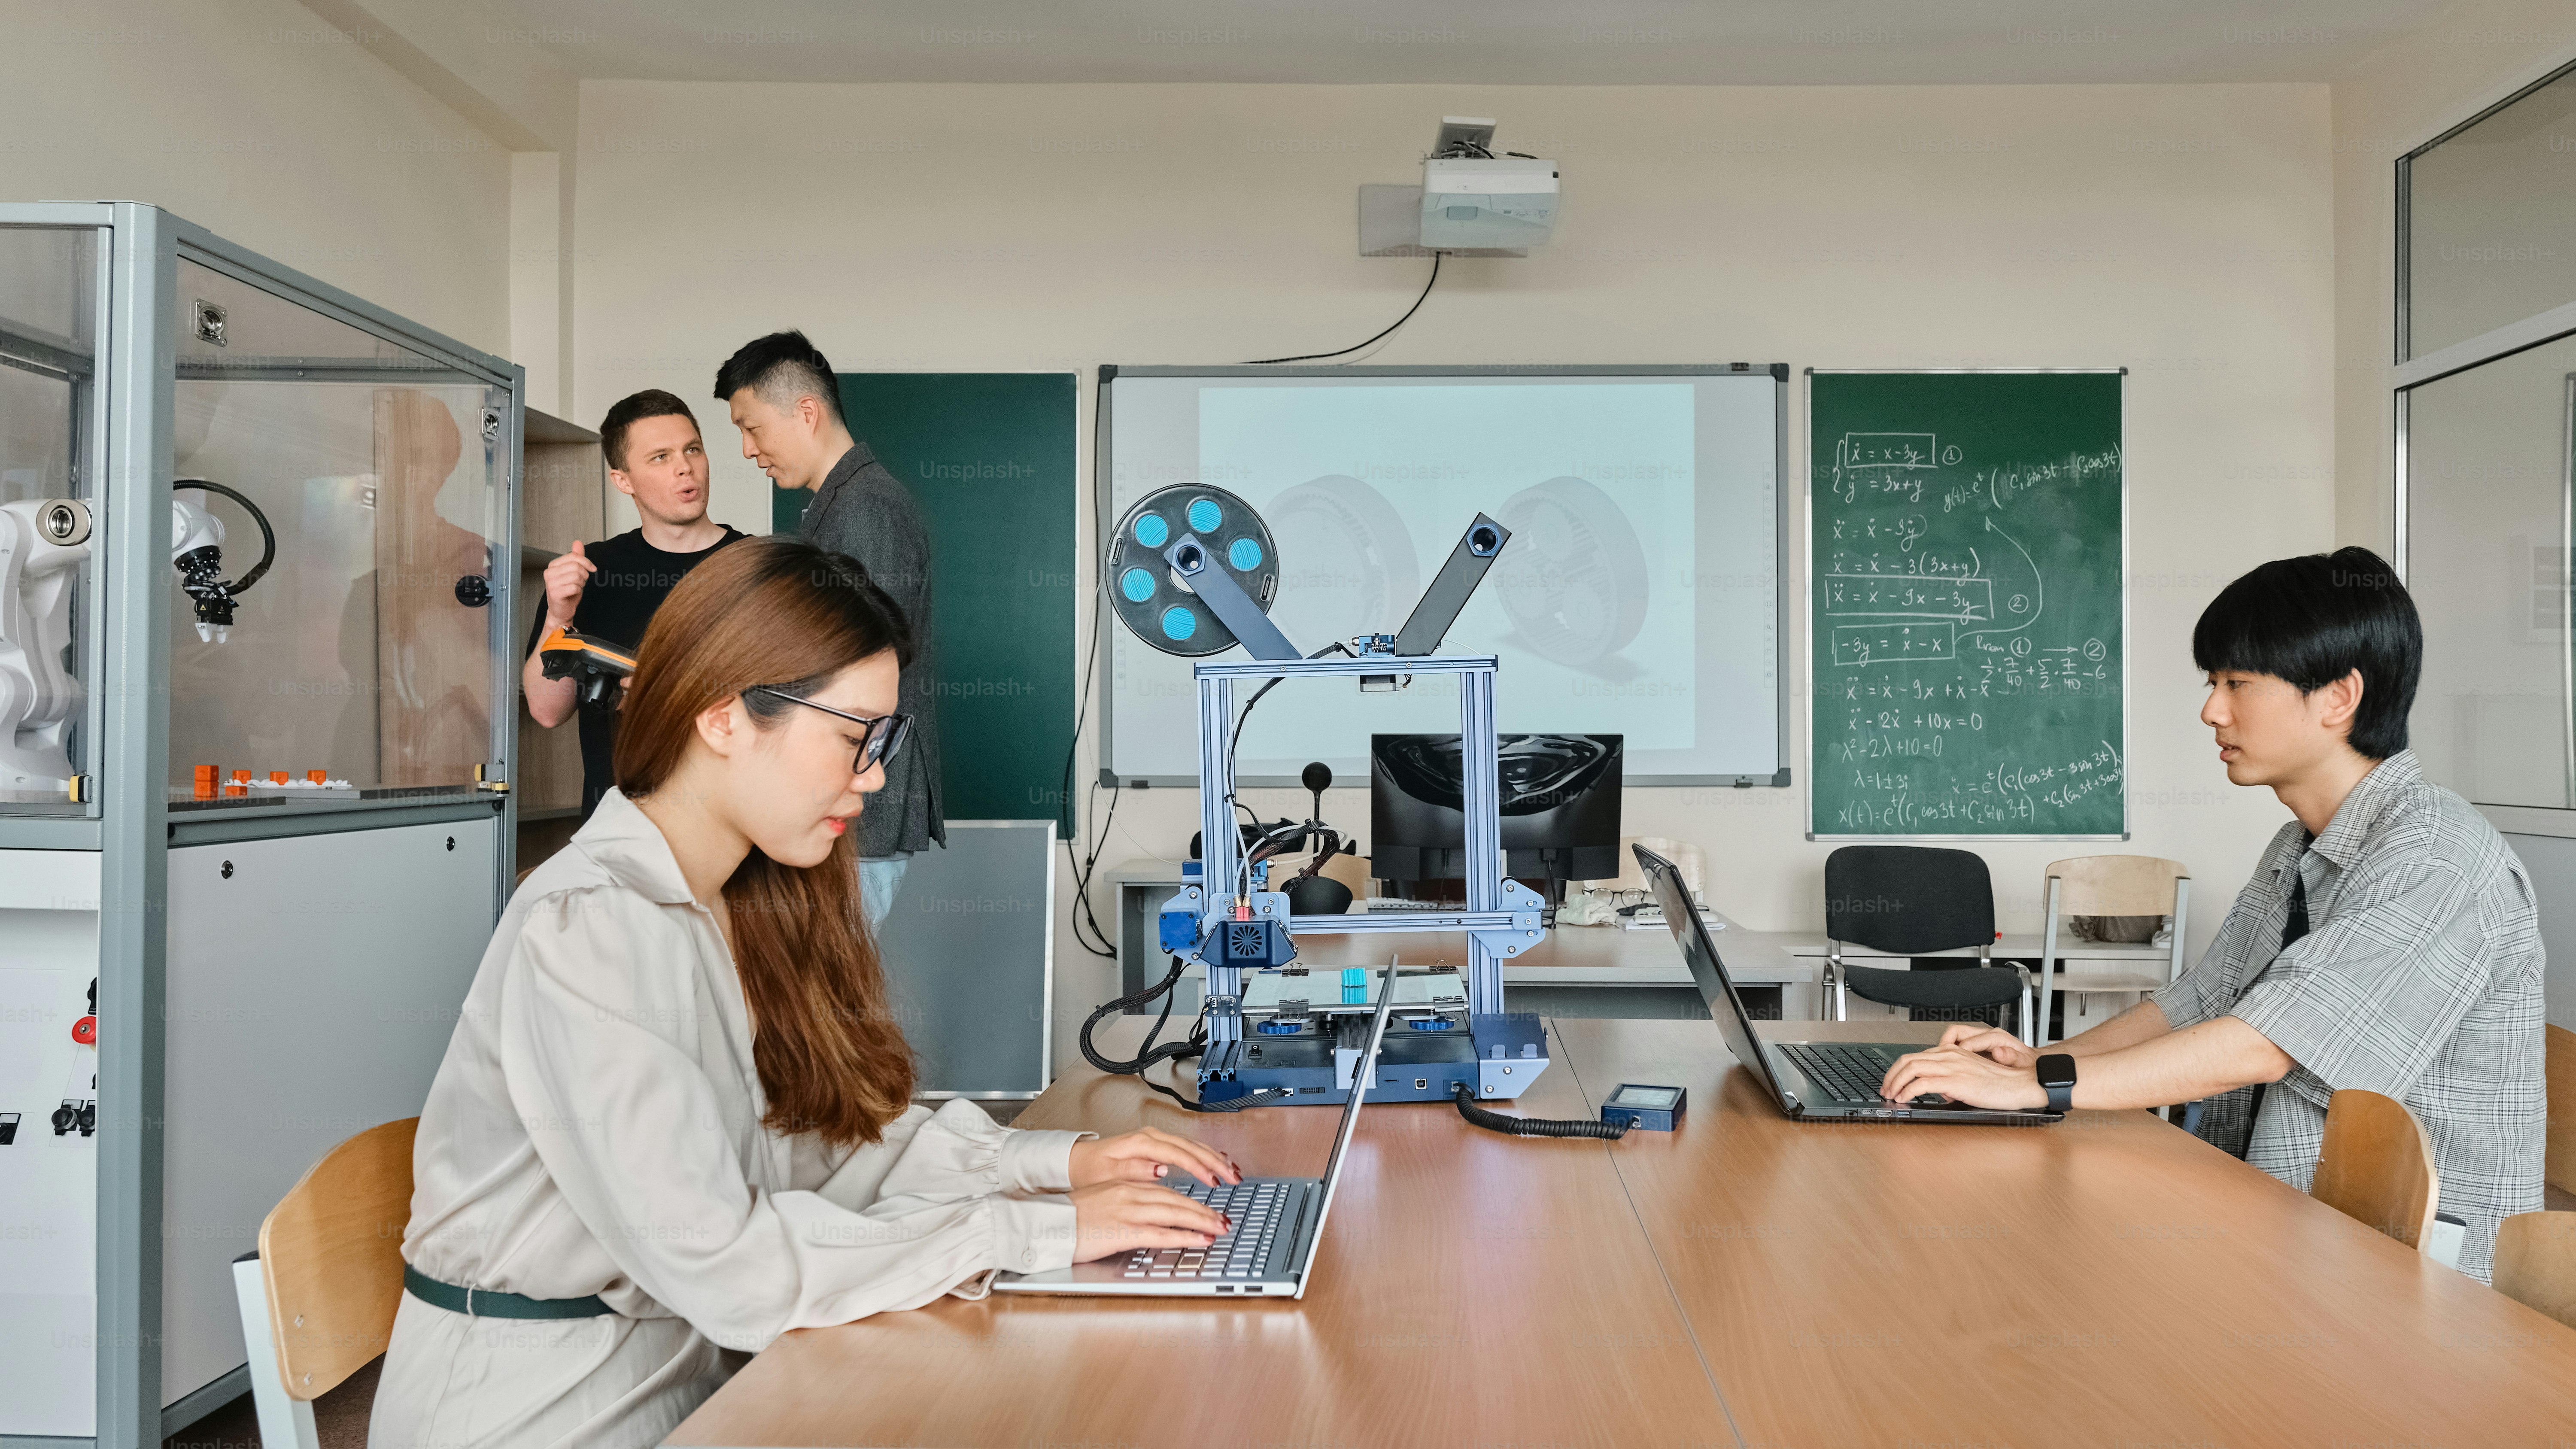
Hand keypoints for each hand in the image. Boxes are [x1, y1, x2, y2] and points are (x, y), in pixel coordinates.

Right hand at [541, 540, 593, 628]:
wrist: (561, 610)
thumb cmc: (567, 592)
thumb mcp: (573, 572)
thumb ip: (576, 557)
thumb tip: (577, 542)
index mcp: (553, 565)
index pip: (573, 556)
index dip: (587, 562)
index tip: (592, 568)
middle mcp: (549, 573)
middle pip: (576, 565)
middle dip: (584, 574)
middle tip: (582, 581)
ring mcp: (551, 583)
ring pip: (576, 576)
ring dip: (581, 583)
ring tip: (576, 587)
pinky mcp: (555, 593)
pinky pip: (574, 587)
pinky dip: (578, 590)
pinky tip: (573, 593)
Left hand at [1069, 1128, 1239, 1189]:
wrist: (1076, 1161)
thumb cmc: (1089, 1170)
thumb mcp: (1107, 1173)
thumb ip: (1135, 1170)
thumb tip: (1161, 1169)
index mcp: (1141, 1142)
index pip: (1178, 1153)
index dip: (1199, 1167)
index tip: (1214, 1181)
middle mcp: (1150, 1137)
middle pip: (1191, 1146)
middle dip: (1216, 1161)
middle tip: (1234, 1178)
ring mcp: (1155, 1139)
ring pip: (1192, 1145)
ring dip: (1214, 1157)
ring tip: (1233, 1171)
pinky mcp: (1156, 1145)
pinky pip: (1186, 1147)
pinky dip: (1204, 1154)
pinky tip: (1216, 1162)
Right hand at [1069, 1180, 1229, 1263]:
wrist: (1046, 1224)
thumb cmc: (1070, 1217)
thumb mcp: (1102, 1200)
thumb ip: (1126, 1200)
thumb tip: (1148, 1208)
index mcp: (1124, 1185)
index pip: (1166, 1189)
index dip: (1190, 1198)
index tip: (1206, 1205)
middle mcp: (1129, 1193)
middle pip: (1177, 1199)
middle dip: (1204, 1209)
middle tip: (1223, 1218)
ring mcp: (1128, 1211)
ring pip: (1175, 1213)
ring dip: (1202, 1220)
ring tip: (1220, 1228)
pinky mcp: (1124, 1231)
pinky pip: (1162, 1233)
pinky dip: (1185, 1235)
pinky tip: (1201, 1239)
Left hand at [1880, 1044, 2048, 1110]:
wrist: (2021, 1084)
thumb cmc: (2001, 1083)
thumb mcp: (1972, 1078)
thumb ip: (1954, 1080)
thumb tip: (1942, 1091)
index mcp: (1953, 1052)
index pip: (1916, 1055)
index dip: (1899, 1069)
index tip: (1893, 1082)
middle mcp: (1950, 1055)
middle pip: (1908, 1059)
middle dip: (1891, 1075)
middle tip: (1886, 1089)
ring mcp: (1952, 1066)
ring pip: (1911, 1068)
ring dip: (1896, 1083)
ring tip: (1892, 1095)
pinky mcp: (1956, 1080)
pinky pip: (1922, 1083)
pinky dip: (1908, 1091)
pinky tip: (1905, 1099)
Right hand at [1933, 1022, 2036, 1070]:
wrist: (2030, 1065)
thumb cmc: (2025, 1064)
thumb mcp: (2023, 1062)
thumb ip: (2012, 1057)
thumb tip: (1999, 1053)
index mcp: (1996, 1037)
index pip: (1970, 1040)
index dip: (1960, 1054)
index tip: (1955, 1067)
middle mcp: (1985, 1035)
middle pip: (1956, 1033)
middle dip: (1945, 1048)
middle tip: (1940, 1062)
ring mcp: (1979, 1039)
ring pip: (1953, 1037)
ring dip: (1944, 1050)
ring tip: (1940, 1063)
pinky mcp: (1975, 1046)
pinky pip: (1956, 1044)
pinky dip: (1949, 1053)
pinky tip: (1948, 1065)